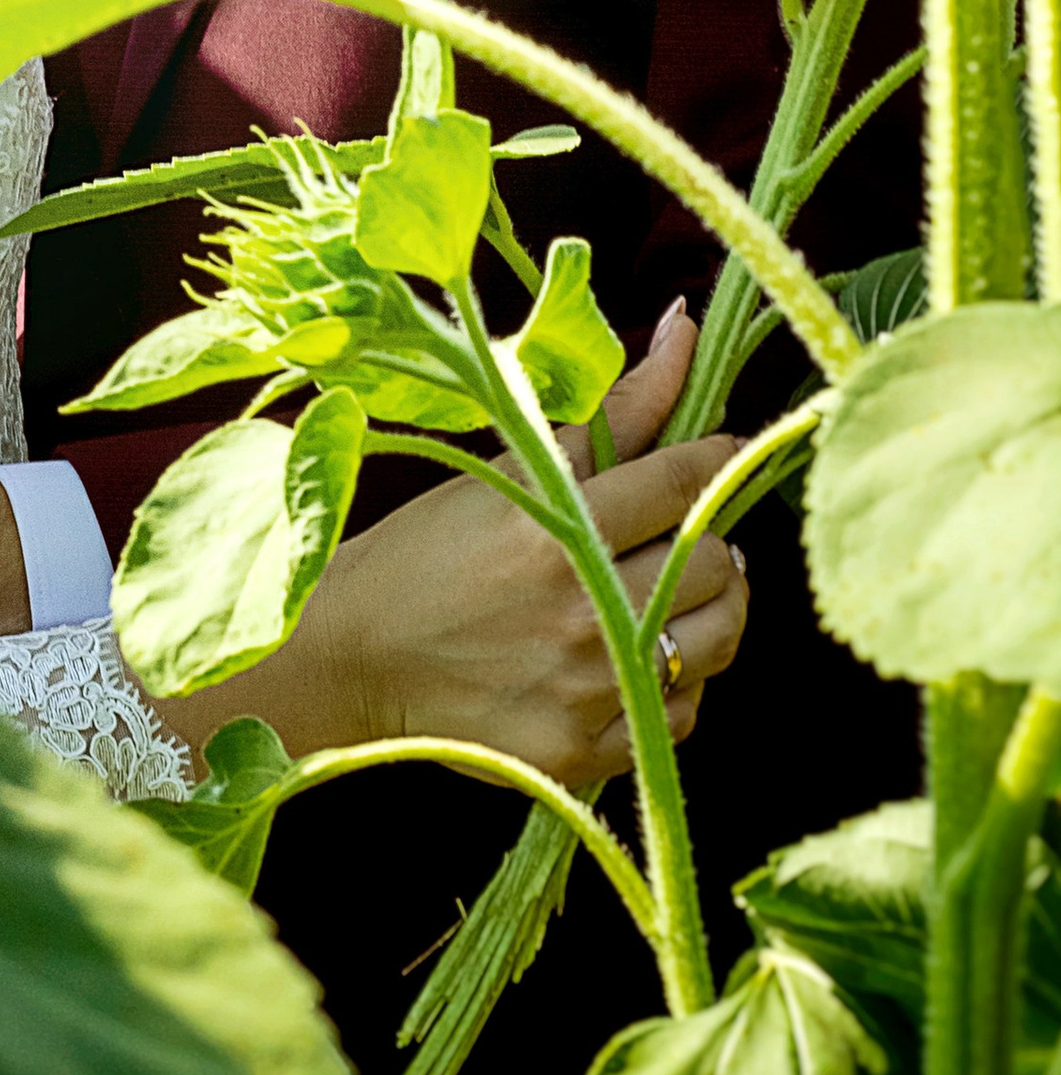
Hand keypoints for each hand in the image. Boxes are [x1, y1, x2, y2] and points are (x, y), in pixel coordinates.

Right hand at [193, 304, 749, 786]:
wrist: (356, 653)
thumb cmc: (431, 547)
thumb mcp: (512, 468)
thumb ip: (615, 408)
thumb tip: (686, 323)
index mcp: (558, 527)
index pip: (686, 483)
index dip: (717, 462)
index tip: (719, 457)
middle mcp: (579, 610)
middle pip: (718, 567)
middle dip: (708, 544)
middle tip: (677, 538)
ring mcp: (584, 687)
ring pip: (716, 644)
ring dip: (705, 615)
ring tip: (662, 596)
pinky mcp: (581, 751)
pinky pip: (678, 714)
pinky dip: (669, 684)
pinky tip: (630, 659)